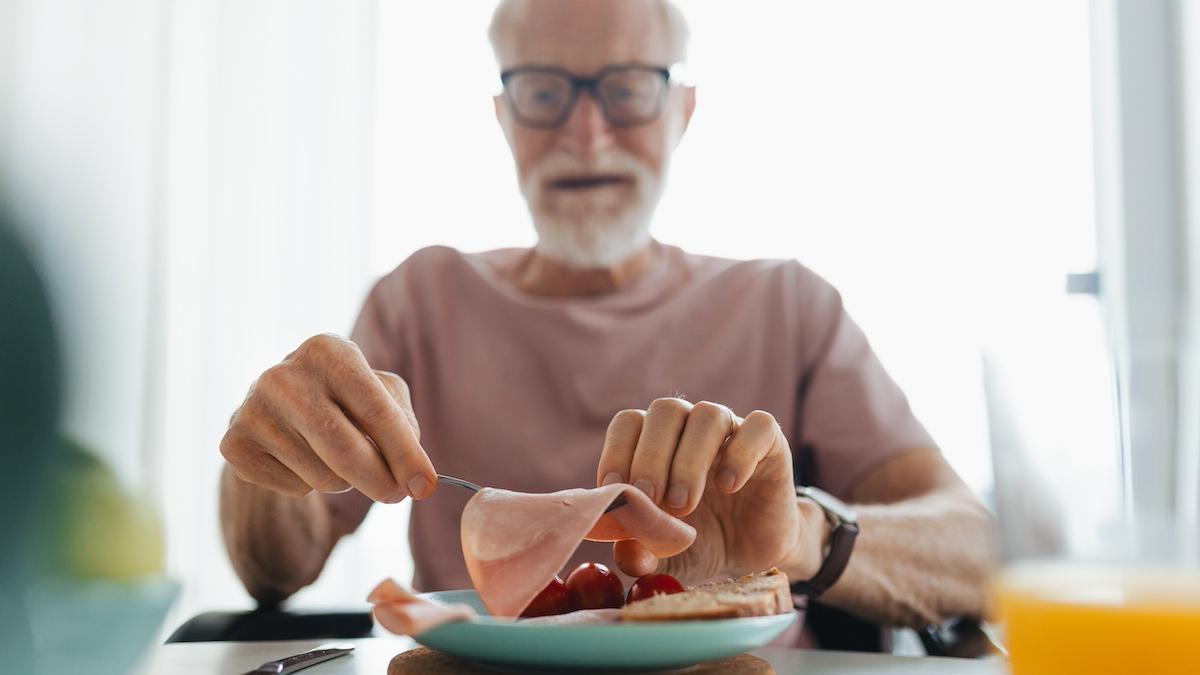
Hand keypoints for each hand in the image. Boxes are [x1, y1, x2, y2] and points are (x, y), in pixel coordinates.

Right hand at [220, 334, 435, 502]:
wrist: (280, 403)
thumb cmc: (345, 397)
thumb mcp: (381, 393)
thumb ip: (404, 429)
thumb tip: (418, 480)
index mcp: (327, 350)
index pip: (377, 412)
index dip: (406, 455)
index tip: (425, 487)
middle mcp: (283, 374)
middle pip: (345, 450)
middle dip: (380, 481)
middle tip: (397, 495)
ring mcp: (251, 408)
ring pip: (322, 476)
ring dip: (344, 480)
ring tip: (337, 457)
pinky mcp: (234, 444)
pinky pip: (293, 489)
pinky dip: (309, 486)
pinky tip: (301, 459)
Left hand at [597, 398, 812, 581]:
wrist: (753, 554)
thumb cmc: (699, 544)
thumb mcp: (665, 557)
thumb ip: (642, 553)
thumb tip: (627, 555)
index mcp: (656, 442)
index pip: (629, 423)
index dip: (617, 451)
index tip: (615, 489)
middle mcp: (691, 426)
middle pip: (666, 411)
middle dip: (651, 457)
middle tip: (653, 501)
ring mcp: (731, 430)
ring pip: (708, 414)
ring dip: (689, 459)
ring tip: (684, 504)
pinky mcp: (770, 443)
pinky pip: (758, 426)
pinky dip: (740, 453)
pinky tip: (729, 486)